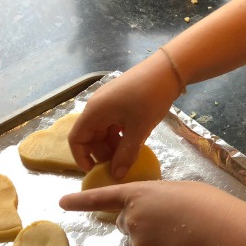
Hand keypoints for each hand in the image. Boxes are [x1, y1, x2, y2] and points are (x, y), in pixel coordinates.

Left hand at [60, 180, 235, 245]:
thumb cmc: (204, 202)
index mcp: (138, 194)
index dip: (81, 200)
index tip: (61, 202)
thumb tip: (160, 211)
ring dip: (157, 242)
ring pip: (141, 244)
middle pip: (125, 224)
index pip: (103, 197)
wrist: (216, 229)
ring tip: (183, 235)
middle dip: (139, 224)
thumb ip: (159, 199)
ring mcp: (138, 243)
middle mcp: (131, 218)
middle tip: (168, 223)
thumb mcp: (178, 190)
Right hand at [69, 50, 179, 178]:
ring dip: (113, 145)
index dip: (81, 157)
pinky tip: (135, 142)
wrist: (168, 70)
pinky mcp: (122, 101)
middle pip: (91, 136)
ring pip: (104, 130)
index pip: (76, 139)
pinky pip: (115, 123)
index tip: (94, 172)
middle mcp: (98, 106)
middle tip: (119, 167)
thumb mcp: (139, 129)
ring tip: (129, 157)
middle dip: (102, 153)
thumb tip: (117, 176)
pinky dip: (121, 135)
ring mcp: (110, 102)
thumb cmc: (150, 97)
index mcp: (94, 112)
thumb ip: (126, 154)